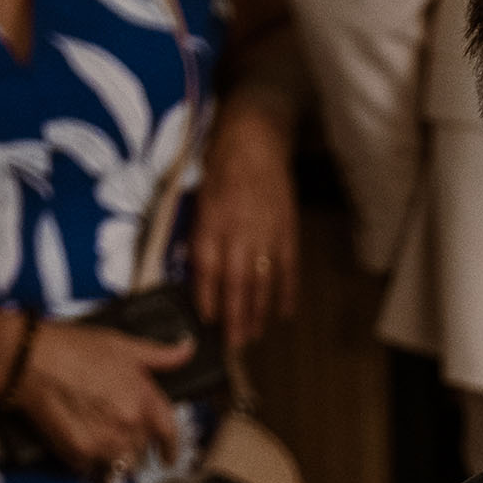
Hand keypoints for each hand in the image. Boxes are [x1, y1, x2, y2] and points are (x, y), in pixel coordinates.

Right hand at [16, 319, 194, 472]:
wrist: (29, 361)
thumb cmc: (73, 349)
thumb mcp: (123, 345)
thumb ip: (161, 356)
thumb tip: (187, 350)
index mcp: (145, 402)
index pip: (170, 435)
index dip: (171, 449)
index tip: (169, 457)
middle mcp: (130, 427)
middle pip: (143, 451)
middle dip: (134, 444)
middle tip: (116, 430)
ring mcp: (105, 444)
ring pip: (120, 463)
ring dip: (113, 455)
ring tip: (97, 435)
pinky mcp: (79, 455)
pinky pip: (92, 467)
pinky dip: (88, 459)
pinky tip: (78, 438)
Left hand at [189, 98, 298, 351]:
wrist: (257, 137)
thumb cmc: (221, 165)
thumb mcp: (198, 196)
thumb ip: (198, 234)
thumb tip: (194, 269)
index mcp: (212, 222)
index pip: (207, 269)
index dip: (207, 297)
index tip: (206, 320)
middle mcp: (239, 232)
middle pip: (237, 284)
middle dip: (235, 318)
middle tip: (234, 345)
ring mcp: (266, 233)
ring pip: (262, 282)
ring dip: (258, 313)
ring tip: (254, 336)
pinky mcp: (287, 231)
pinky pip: (287, 269)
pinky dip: (287, 293)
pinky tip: (284, 313)